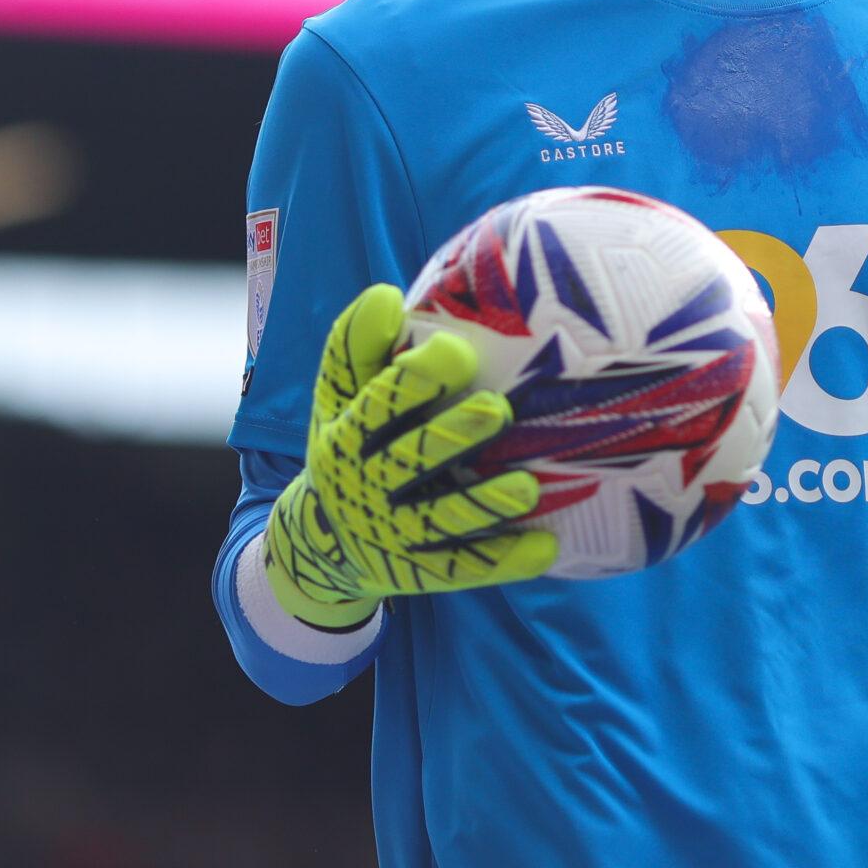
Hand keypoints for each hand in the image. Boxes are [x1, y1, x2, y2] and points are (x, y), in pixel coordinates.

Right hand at [263, 284, 556, 624]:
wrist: (319, 541)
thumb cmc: (350, 441)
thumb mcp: (339, 396)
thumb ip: (359, 346)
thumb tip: (387, 295)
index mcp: (344, 435)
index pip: (376, 405)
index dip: (415, 380)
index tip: (460, 350)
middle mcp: (361, 487)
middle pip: (407, 462)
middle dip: (451, 437)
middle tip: (497, 410)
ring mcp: (389, 535)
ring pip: (439, 521)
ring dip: (483, 504)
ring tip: (527, 487)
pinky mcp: (416, 573)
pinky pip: (463, 568)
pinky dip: (504, 559)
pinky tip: (548, 545)